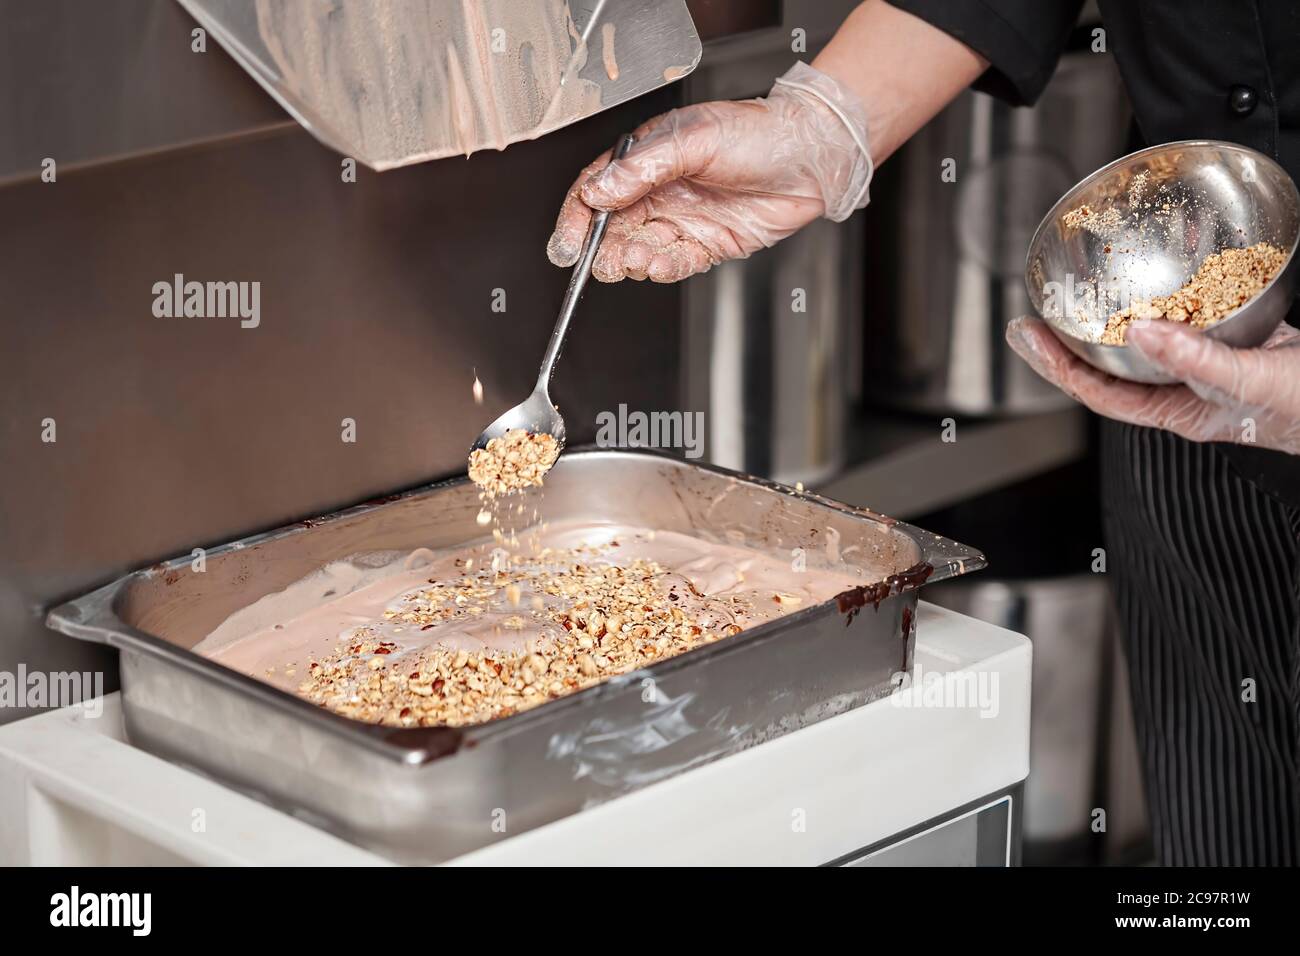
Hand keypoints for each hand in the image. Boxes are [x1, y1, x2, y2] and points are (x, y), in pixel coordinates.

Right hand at [546, 62, 872, 282]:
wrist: (811, 157)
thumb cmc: (758, 133)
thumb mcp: (694, 139)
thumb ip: (643, 168)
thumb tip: (599, 190)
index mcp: (647, 159)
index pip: (597, 190)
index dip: (578, 218)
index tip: (568, 243)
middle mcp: (659, 191)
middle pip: (613, 228)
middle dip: (603, 249)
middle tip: (606, 260)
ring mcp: (682, 220)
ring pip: (641, 250)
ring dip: (634, 260)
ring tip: (639, 260)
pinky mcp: (706, 245)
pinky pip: (675, 264)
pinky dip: (664, 269)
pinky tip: (660, 265)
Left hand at [1007, 316, 1299, 453]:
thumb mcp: (1250, 383)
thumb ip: (1196, 359)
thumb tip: (1140, 333)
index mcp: (1177, 411)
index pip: (1098, 391)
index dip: (1058, 365)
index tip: (1027, 336)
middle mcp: (1183, 390)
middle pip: (1110, 366)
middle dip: (1070, 340)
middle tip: (1033, 311)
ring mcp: (1207, 364)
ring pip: (1145, 340)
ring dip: (1112, 315)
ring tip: (1079, 288)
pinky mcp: (1235, 338)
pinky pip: (1189, 316)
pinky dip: (1171, 294)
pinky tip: (1161, 269)